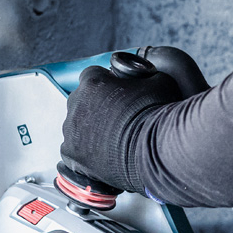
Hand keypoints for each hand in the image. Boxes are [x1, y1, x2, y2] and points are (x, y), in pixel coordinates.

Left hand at [60, 65, 181, 192]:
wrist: (158, 150)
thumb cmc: (159, 115)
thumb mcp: (161, 82)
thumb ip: (147, 75)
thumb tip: (150, 76)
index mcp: (93, 81)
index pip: (93, 76)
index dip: (108, 85)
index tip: (119, 95)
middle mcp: (76, 103)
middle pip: (82, 102)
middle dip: (97, 109)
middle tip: (119, 121)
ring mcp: (72, 131)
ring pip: (77, 128)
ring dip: (91, 132)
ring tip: (115, 142)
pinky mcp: (72, 155)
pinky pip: (75, 152)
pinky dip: (86, 154)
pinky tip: (105, 157)